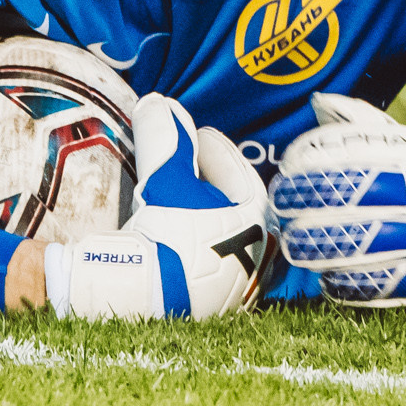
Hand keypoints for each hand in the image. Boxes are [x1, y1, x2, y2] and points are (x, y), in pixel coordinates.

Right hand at [46, 95, 269, 319]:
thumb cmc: (170, 236)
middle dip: (202, 179)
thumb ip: (165, 137)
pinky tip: (163, 231)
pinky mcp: (209, 303)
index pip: (235, 170)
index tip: (193, 131)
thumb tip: (157, 102)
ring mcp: (235, 283)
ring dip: (193, 209)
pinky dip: (184, 237)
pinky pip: (200, 256)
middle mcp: (256, 254)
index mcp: (257, 221)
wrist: (147, 303)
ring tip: (166, 192)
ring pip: (215, 231)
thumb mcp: (166, 181)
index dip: (210, 146)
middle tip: (178, 159)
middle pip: (228, 202)